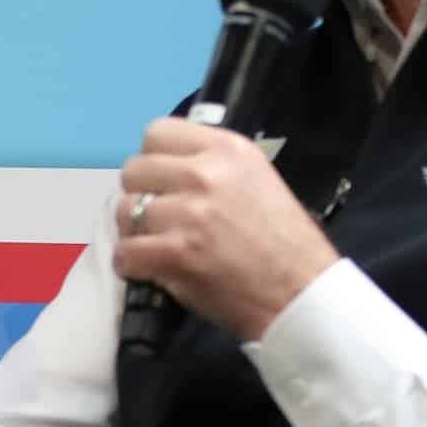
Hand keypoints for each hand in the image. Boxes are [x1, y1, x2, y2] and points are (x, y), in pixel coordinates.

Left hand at [113, 117, 340, 341]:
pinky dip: (130, 264)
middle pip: (134, 169)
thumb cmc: (285, 242)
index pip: (157, 132)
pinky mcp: (176, 253)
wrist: (302, 294)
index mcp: (227, 149)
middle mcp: (205, 173)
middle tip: (158, 217)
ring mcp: (189, 213)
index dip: (153, 158)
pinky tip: (149, 268)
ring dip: (134, 231)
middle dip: (140, 194)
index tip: (161, 180)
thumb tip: (166, 170)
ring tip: (155, 245)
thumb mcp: (256, 179)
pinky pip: (125, 251)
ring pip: (126, 210)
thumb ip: (211, 166)